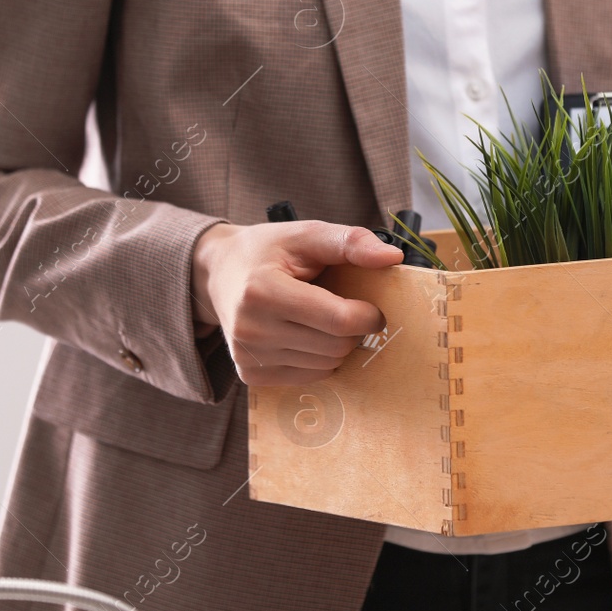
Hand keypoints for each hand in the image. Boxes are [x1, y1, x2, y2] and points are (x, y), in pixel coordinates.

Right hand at [191, 221, 403, 385]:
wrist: (218, 273)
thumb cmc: (268, 251)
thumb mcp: (307, 234)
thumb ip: (351, 242)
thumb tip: (392, 257)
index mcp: (263, 291)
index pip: (338, 320)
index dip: (368, 316)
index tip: (372, 306)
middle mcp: (250, 329)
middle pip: (336, 347)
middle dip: (353, 330)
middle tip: (345, 309)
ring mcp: (248, 357)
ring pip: (326, 366)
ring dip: (336, 345)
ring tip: (318, 318)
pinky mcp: (250, 376)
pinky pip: (309, 376)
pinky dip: (318, 358)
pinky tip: (304, 335)